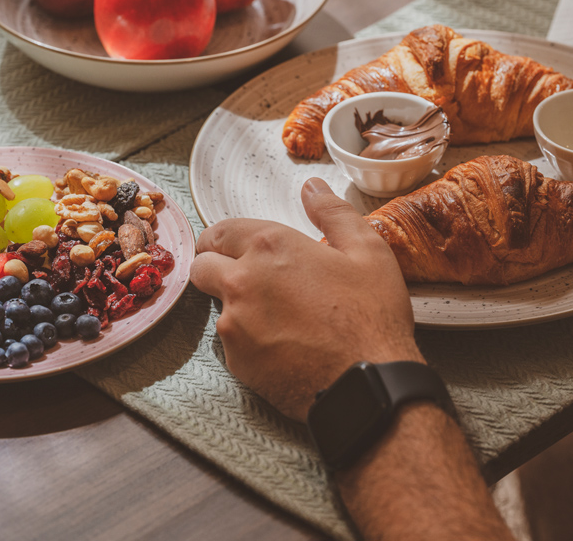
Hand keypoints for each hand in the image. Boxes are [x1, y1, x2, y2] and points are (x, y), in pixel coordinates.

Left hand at [190, 178, 421, 420]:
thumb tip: (312, 188)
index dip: (224, 237)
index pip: (221, 231)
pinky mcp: (236, 361)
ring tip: (280, 316)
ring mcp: (234, 324)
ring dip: (237, 305)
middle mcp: (242, 281)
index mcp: (270, 247)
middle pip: (202, 265)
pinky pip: (232, 343)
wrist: (366, 385)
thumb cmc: (371, 317)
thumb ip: (333, 212)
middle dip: (216, 265)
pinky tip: (283, 344)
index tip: (231, 245)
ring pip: (217, 306)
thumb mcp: (367, 251)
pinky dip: (249, 341)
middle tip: (247, 275)